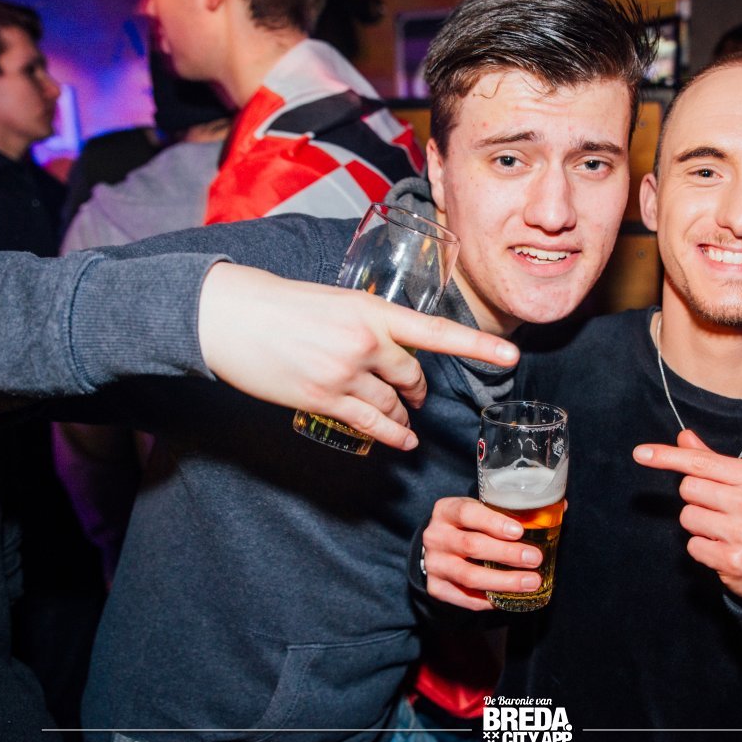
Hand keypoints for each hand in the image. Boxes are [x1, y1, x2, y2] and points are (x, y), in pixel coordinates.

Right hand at [197, 263, 518, 450]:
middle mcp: (365, 342)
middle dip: (418, 390)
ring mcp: (344, 374)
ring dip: (403, 415)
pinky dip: (390, 435)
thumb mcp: (335, 301)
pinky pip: (370, 425)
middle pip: (414, 377)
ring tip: (404, 420)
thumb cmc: (280, 303)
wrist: (228, 315)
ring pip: (394, 405)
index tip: (512, 356)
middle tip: (416, 395)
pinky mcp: (323, 399)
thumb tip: (390, 348)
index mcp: (372, 309)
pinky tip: (400, 440)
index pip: (436, 332)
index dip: (478, 346)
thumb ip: (367, 322)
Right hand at [421, 496, 543, 610]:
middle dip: (507, 554)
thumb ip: (513, 509)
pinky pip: (465, 599)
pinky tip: (509, 598)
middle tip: (534, 559)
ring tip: (531, 582)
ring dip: (503, 581)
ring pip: (469, 576)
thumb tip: (560, 506)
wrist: (436, 547)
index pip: (467, 512)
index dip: (493, 522)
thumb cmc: (467, 525)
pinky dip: (489, 599)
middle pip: (471, 546)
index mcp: (446, 510)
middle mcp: (435, 536)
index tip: (519, 531)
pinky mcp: (436, 588)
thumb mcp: (481, 509)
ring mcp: (434, 564)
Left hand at [633, 429, 741, 604]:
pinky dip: (702, 549)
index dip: (667, 457)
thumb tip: (684, 437)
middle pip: (688, 489)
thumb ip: (714, 462)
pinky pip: (692, 546)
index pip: (700, 462)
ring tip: (724, 532)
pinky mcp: (734, 560)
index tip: (640, 453)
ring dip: (698, 526)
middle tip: (721, 511)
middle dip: (697, 500)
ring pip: (687, 517)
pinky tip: (724, 550)